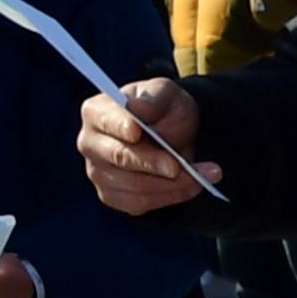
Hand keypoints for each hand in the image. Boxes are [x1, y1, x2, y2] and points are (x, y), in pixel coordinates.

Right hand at [79, 79, 213, 212]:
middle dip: (152, 162)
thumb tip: (137, 108)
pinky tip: (194, 185)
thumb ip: (153, 99)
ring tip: (205, 174)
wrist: (173, 134)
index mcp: (97, 111)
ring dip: (172, 183)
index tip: (136, 131)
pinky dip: (171, 196)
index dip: (120, 126)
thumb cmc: (163, 110)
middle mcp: (91, 143)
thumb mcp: (166, 94)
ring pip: (134, 186)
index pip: (105, 120)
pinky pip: (140, 203)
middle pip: (119, 157)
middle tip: (178, 165)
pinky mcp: (113, 196)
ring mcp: (98, 172)